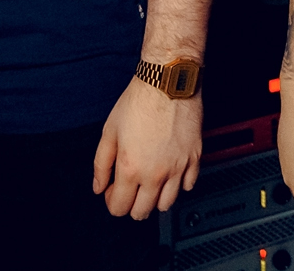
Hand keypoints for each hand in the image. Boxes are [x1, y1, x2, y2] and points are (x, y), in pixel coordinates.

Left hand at [92, 77, 202, 219]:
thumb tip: (98, 186)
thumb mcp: (109, 131)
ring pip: (166, 204)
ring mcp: (178, 168)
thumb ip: (101, 164)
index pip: (119, 207)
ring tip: (150, 181)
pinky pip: (188, 186)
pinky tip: (170, 171)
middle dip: (132, 204)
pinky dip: (179, 185)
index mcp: (130, 168)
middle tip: (129, 186)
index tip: (112, 189)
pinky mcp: (194, 158)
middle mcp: (155, 174)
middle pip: (142, 212)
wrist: (167, 81)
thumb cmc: (139, 101)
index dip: (111, 201)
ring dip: (155, 198)